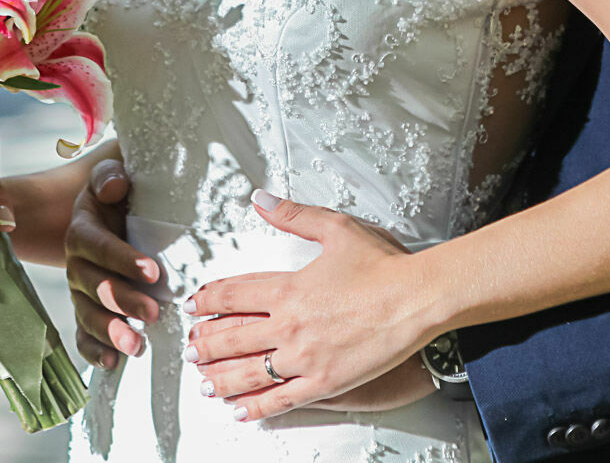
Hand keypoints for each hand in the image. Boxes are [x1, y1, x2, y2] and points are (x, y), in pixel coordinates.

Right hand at [64, 156, 161, 369]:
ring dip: (111, 332)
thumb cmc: (118, 192)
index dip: (123, 260)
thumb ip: (110, 175)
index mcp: (82, 230)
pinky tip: (112, 363)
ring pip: (89, 314)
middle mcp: (77, 263)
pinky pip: (83, 333)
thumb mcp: (112, 174)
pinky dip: (94, 350)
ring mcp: (80, 290)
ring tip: (136, 346)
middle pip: (94, 286)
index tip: (153, 272)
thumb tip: (115, 184)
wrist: (110, 211)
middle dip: (124, 301)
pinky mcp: (88, 308)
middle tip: (155, 313)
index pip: (98, 246)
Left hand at [184, 192, 437, 420]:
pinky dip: (257, 407)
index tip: (194, 305)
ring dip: (221, 378)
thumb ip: (293, 215)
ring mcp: (305, 358)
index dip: (206, 300)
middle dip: (205, 344)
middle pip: (231, 338)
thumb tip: (261, 199)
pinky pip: (281, 400)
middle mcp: (289, 327)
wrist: (418, 298)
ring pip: (249, 374)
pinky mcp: (325, 382)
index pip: (232, 296)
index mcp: (288, 289)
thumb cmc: (384, 264)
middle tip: (191, 348)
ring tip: (205, 382)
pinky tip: (242, 411)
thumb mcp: (336, 228)